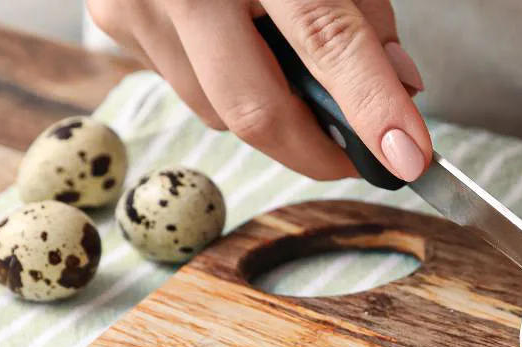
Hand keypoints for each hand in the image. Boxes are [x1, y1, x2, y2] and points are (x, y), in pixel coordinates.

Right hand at [87, 0, 429, 180]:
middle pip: (255, 109)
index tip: (407, 156)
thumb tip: (399, 87)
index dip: (371, 106)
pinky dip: (226, 83)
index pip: (325, 39)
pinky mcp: (114, 19)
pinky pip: (188, 88)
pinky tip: (238, 40)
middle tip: (359, 155)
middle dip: (317, 149)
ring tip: (294, 72)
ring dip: (271, 113)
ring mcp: (138, 1)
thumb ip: (362, 11)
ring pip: (220, 111)